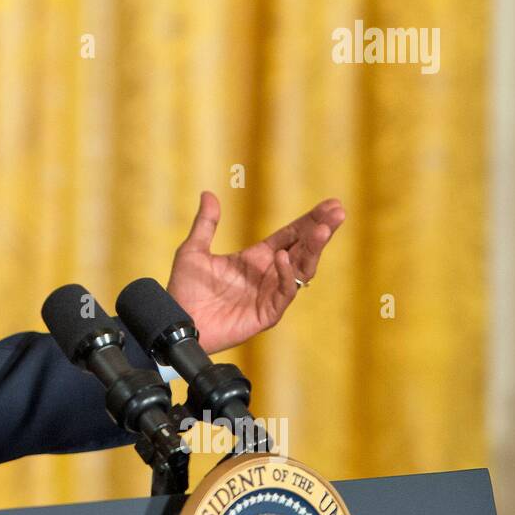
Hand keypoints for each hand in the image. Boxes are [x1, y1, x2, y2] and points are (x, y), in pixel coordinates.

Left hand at [165, 191, 344, 354]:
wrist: (176, 321)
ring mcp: (269, 295)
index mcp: (256, 259)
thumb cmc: (185, 290)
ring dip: (312, 250)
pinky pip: (283, 293)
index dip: (309, 221)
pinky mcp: (266, 314)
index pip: (290, 236)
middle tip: (337, 211)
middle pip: (302, 249)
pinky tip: (282, 256)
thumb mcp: (193, 250)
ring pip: (300, 270)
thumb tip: (208, 193)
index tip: (330, 205)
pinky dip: (285, 274)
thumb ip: (206, 224)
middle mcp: (268, 275)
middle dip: (320, 231)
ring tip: (322, 229)